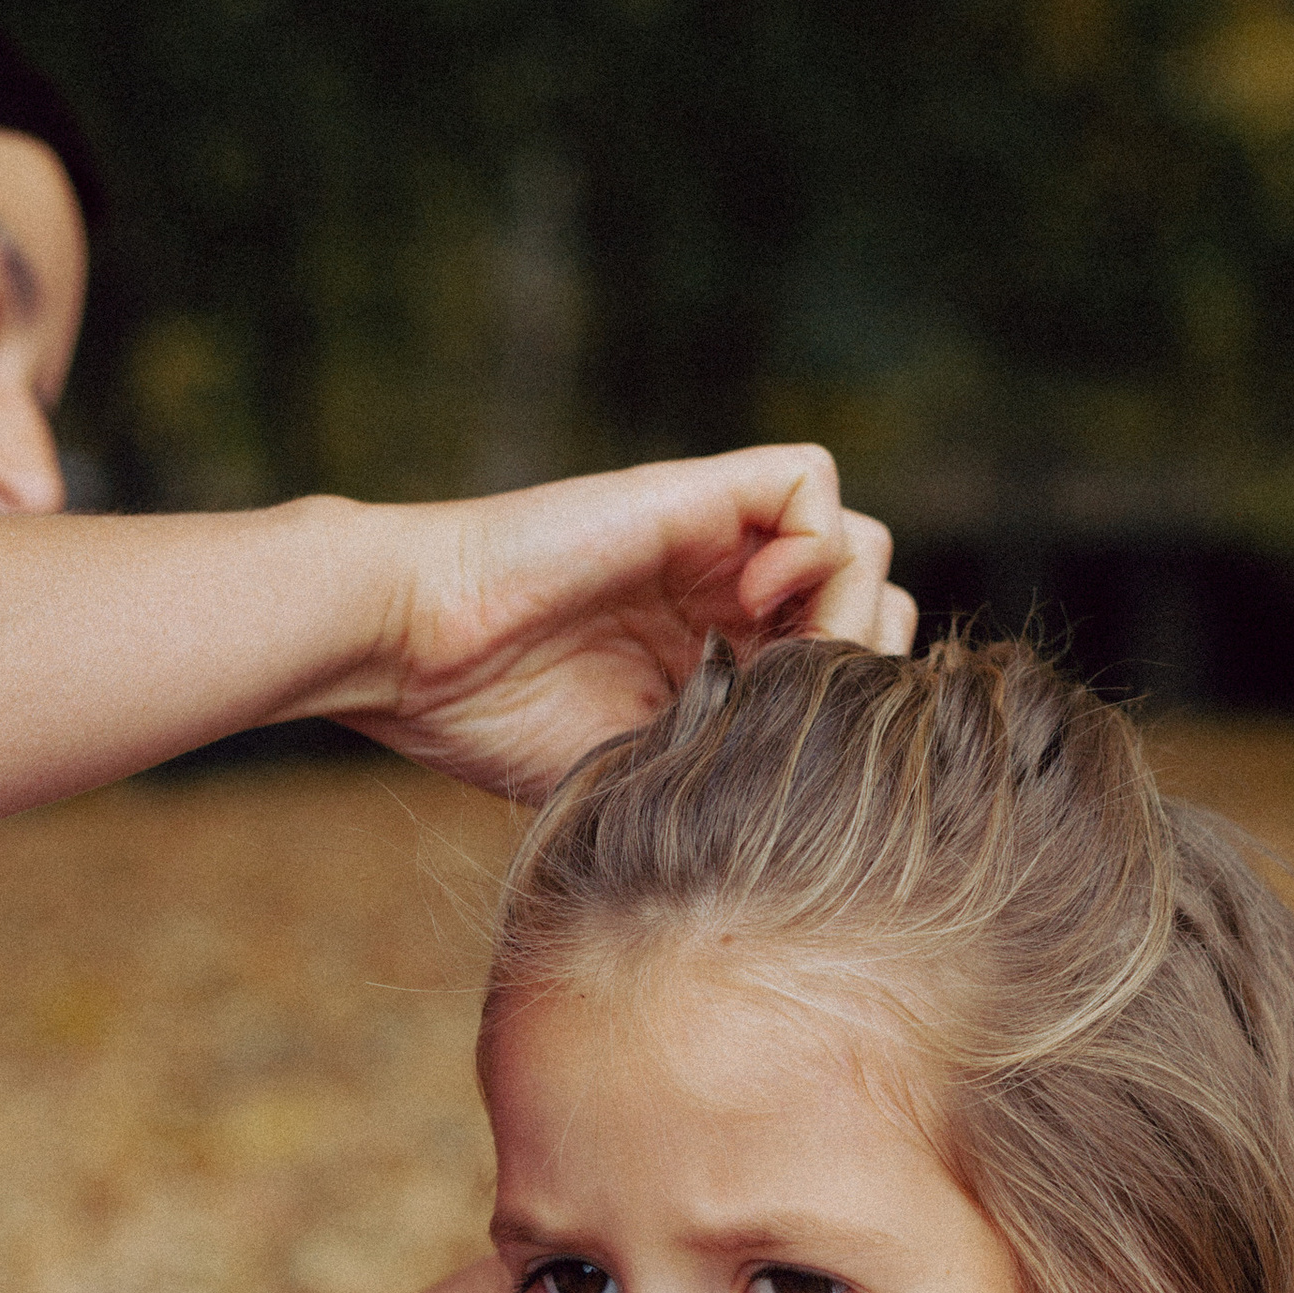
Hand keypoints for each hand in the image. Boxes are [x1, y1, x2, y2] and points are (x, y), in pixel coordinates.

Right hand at [336, 447, 917, 803]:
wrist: (419, 654)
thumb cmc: (497, 724)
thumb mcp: (643, 769)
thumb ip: (730, 762)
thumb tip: (827, 809)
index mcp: (719, 659)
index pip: (849, 669)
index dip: (845, 712)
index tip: (791, 753)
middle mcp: (729, 593)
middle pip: (874, 607)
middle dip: (858, 666)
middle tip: (795, 707)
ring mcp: (719, 540)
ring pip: (861, 545)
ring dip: (840, 608)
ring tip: (774, 657)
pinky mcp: (700, 494)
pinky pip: (813, 483)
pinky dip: (809, 545)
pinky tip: (747, 605)